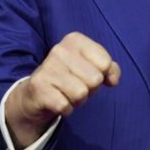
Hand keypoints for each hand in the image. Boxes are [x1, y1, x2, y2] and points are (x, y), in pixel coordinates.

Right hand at [5, 32, 120, 148]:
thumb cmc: (70, 78)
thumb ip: (110, 69)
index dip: (102, 74)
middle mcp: (59, 50)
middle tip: (75, 85)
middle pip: (95, 80)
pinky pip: (66, 106)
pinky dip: (65, 109)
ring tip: (66, 93)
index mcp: (75, 40)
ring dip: (77, 100)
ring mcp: (47, 68)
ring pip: (81, 94)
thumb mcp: (92, 67)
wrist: (36, 94)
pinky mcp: (39, 87)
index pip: (105, 63)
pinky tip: (57, 101)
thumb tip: (113, 80)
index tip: (87, 74)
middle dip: (90, 89)